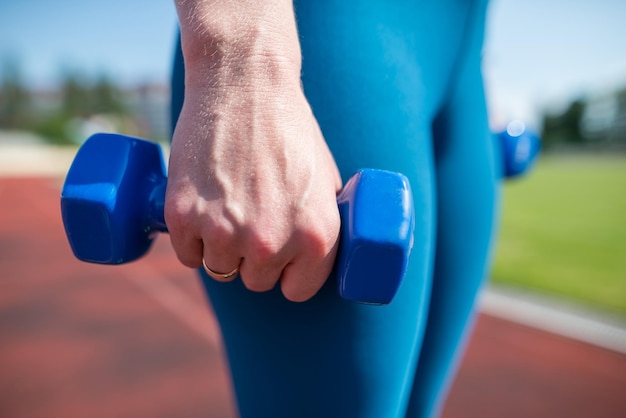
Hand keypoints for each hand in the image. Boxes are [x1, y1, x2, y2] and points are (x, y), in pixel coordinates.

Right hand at [165, 0, 341, 301]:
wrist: (246, 85)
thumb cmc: (290, 130)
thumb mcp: (327, 180)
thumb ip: (322, 225)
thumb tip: (317, 255)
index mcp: (316, 238)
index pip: (296, 291)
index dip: (286, 274)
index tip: (279, 260)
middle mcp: (272, 243)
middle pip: (255, 281)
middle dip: (253, 257)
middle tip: (250, 219)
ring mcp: (225, 232)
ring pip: (220, 269)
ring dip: (221, 249)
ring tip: (226, 209)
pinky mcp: (184, 217)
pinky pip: (188, 254)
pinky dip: (191, 238)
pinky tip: (202, 208)